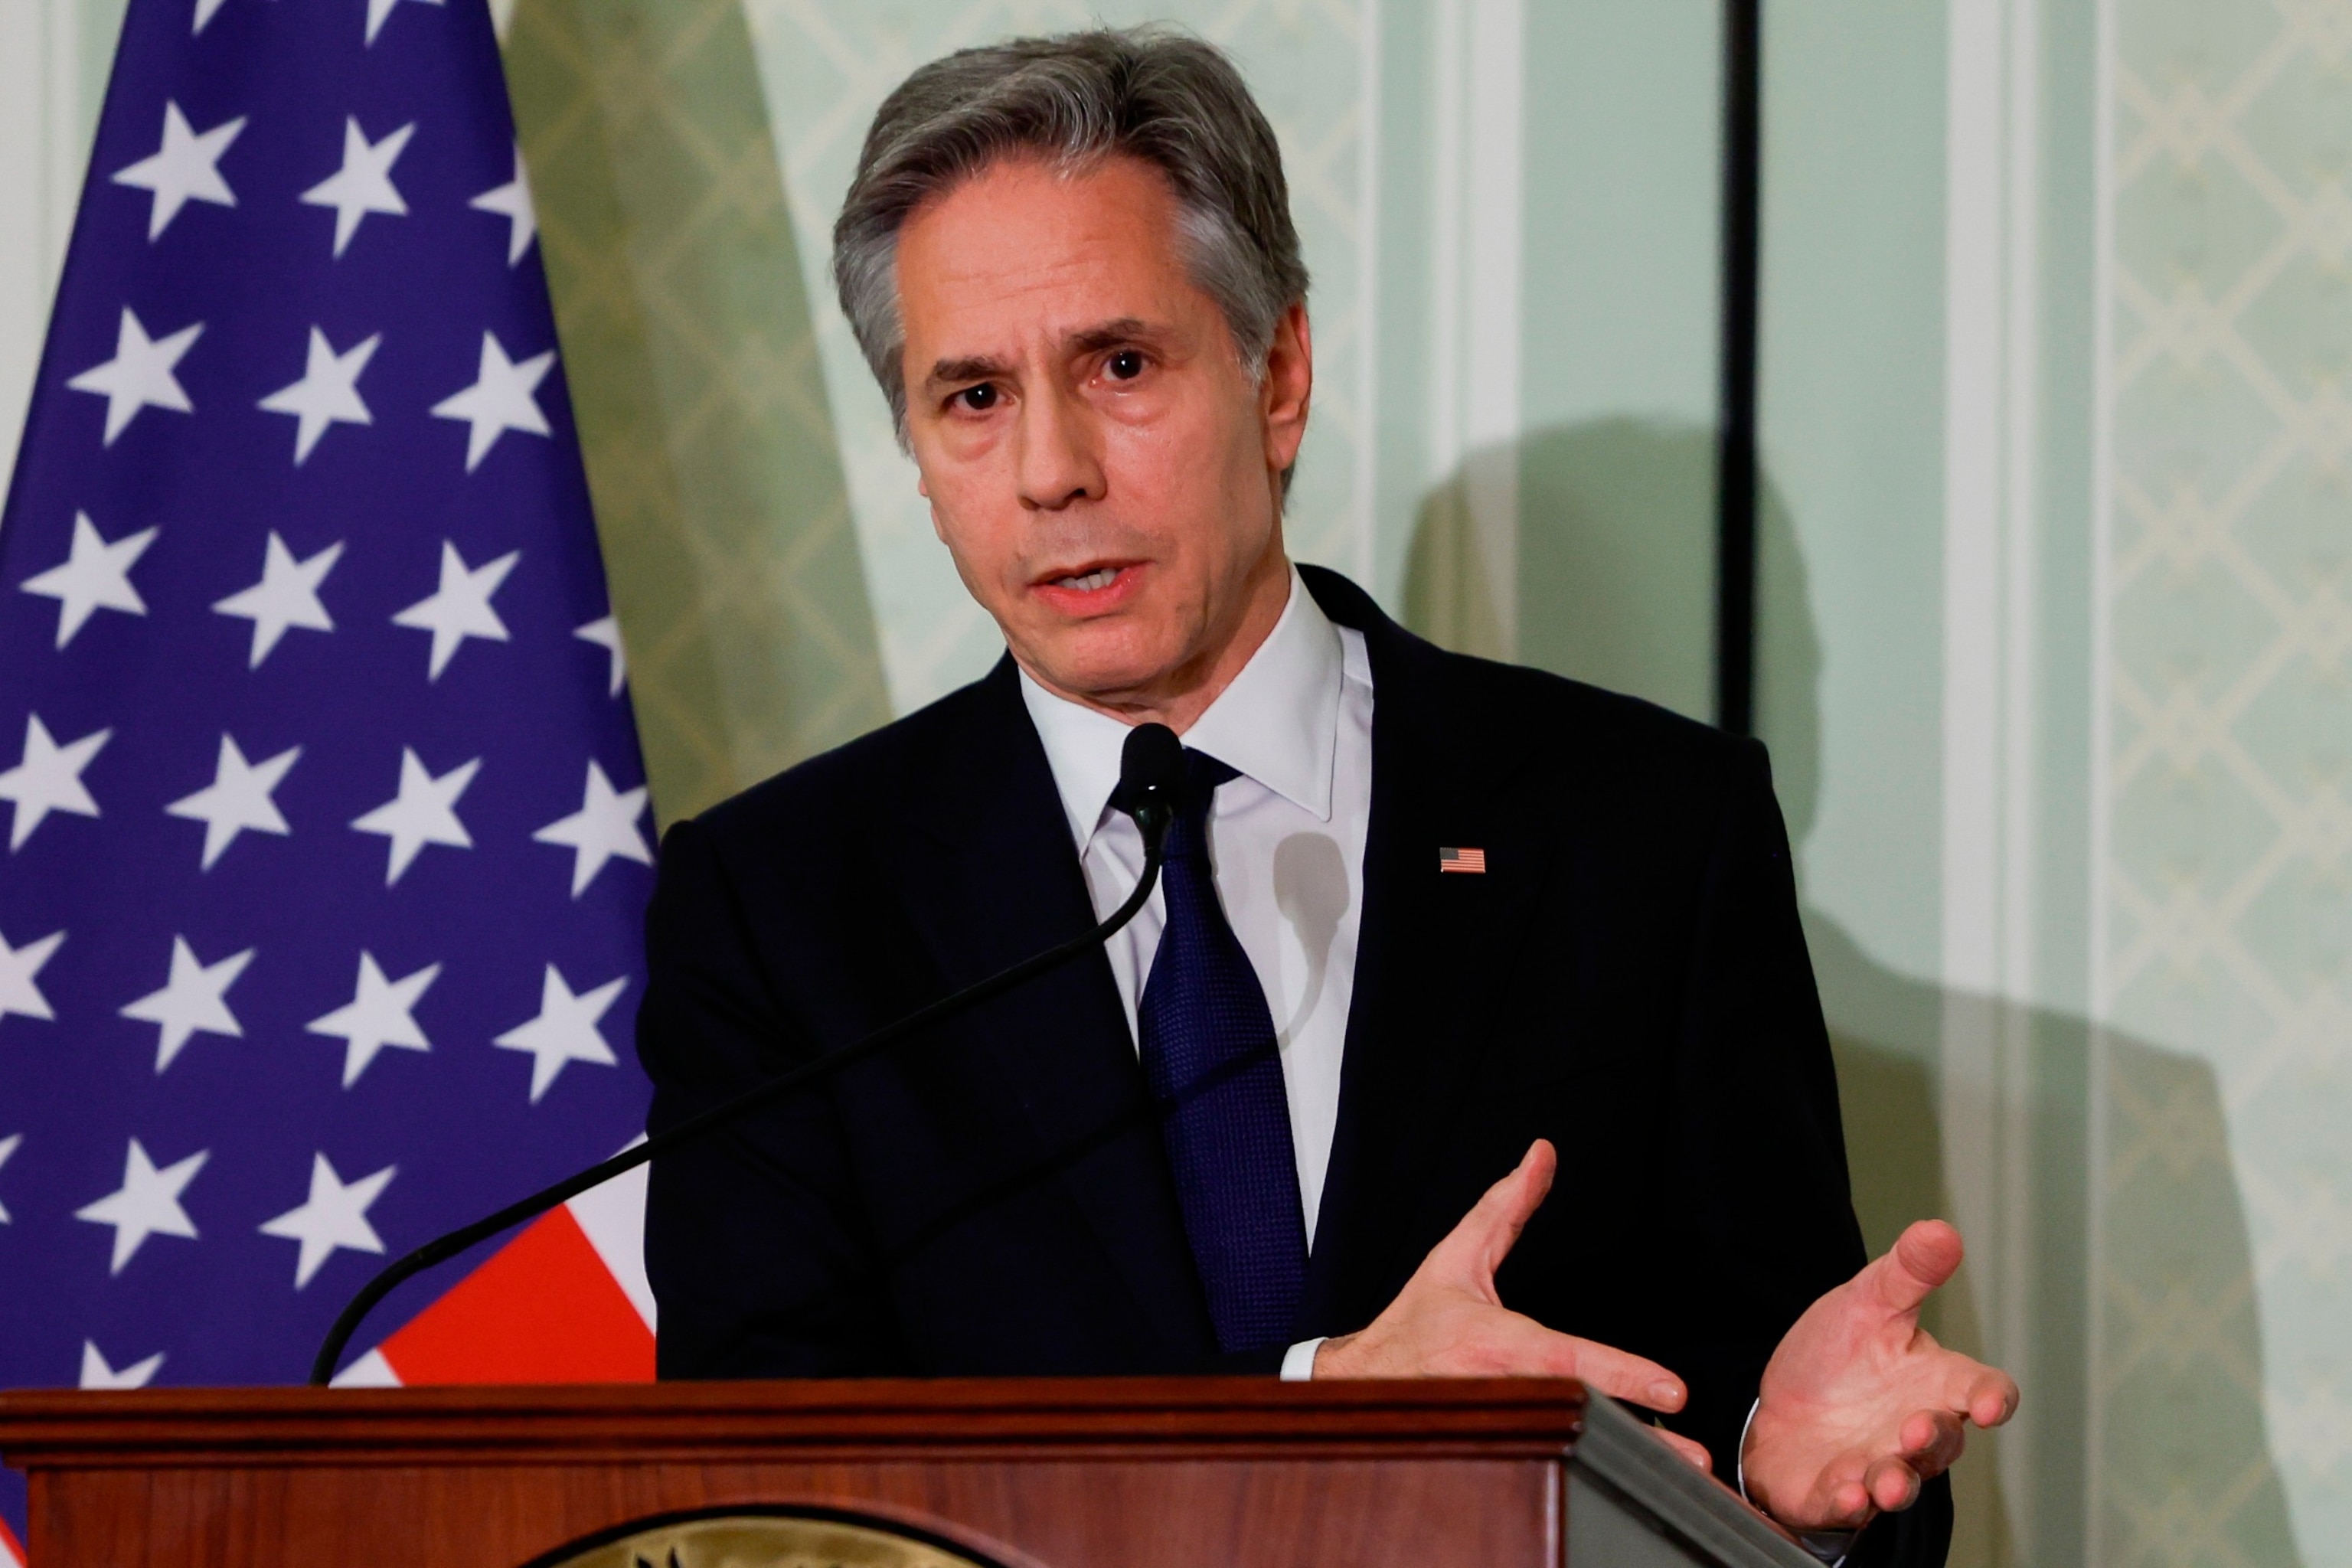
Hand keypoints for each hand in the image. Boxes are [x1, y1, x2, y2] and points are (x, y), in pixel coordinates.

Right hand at [1314, 1140, 1713, 1472]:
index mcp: (1494, 1343)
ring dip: (1625, 1462)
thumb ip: (1505, 1207)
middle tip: (1695, 1456)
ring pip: (1571, 1450)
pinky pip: (1549, 1465)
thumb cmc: (1415, 1324)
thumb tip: (1541, 1156)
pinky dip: (1590, 1475)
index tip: (1673, 1390)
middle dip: (1641, 1438)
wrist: (1361, 1383)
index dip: (1623, 1375)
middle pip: (1582, 1418)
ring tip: (1681, 1473)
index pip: (1569, 1361)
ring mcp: (1498, 1429)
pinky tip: (1627, 1483)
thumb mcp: (1456, 1258)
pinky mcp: (1494, 1454)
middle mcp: (1499, 1391)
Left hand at [1742, 1220, 2019, 1532]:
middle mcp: (1913, 1431)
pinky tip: (1841, 1492)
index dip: (1993, 1398)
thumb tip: (1942, 1229)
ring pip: (1899, 1482)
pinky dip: (1845, 1501)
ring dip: (1894, 1483)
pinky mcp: (1833, 1492)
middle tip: (1916, 1429)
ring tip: (1881, 1481)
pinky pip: (1845, 1505)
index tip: (1993, 1404)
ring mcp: (1876, 1465)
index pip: (1982, 1390)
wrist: (1779, 1402)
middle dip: (1932, 1440)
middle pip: (1942, 1442)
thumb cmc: (1839, 1355)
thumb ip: (1906, 1272)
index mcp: (1933, 1383)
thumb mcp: (1866, 1302)